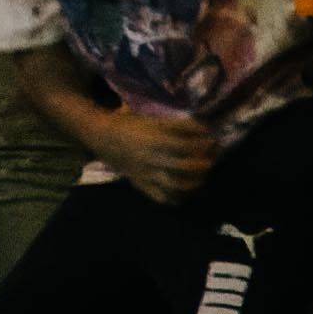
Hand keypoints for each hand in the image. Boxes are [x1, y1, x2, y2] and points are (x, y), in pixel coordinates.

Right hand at [97, 107, 218, 207]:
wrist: (102, 136)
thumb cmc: (128, 122)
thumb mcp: (150, 116)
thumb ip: (173, 124)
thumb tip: (201, 127)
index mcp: (154, 136)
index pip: (185, 139)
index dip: (201, 137)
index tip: (210, 135)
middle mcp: (152, 155)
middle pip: (184, 163)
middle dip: (202, 161)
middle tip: (211, 157)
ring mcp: (147, 172)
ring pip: (175, 183)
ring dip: (194, 181)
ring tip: (202, 175)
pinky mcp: (141, 183)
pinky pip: (161, 196)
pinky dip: (176, 197)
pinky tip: (184, 191)